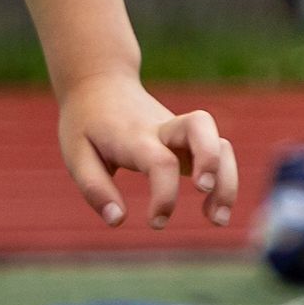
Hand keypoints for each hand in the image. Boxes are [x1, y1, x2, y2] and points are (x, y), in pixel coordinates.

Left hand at [57, 72, 236, 230]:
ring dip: (228, 179)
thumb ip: (95, 189)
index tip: (156, 223)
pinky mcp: (189, 138)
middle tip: (203, 190)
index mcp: (132, 136)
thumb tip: (118, 221)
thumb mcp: (76, 154)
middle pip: (200, 127)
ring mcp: (179, 131)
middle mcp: (162, 128)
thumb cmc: (86, 123)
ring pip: (219, 142)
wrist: (99, 82)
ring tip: (217, 220)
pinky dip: (225, 179)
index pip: (160, 162)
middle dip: (211, 161)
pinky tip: (213, 209)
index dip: (165, 195)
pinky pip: (219, 152)